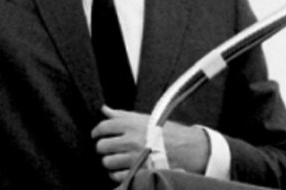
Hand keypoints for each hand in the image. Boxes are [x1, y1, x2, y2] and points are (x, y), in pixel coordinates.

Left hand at [91, 106, 209, 182]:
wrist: (189, 148)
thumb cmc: (167, 131)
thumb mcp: (145, 118)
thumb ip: (122, 115)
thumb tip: (104, 109)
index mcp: (132, 124)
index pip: (104, 127)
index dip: (96, 132)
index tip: (96, 135)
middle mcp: (132, 140)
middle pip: (102, 146)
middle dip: (103, 148)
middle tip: (109, 148)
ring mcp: (135, 157)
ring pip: (107, 162)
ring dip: (110, 162)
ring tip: (118, 159)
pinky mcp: (140, 172)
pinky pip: (117, 176)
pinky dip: (118, 174)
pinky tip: (124, 169)